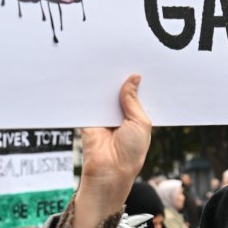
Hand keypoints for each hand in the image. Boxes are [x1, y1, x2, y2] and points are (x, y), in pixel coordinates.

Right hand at [68, 75, 150, 227]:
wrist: (109, 171)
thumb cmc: (131, 152)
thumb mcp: (140, 123)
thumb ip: (133, 100)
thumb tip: (134, 78)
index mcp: (135, 116)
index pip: (135, 94)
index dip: (136, 81)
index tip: (138, 62)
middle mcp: (119, 114)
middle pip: (117, 91)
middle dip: (118, 78)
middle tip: (120, 56)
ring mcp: (102, 116)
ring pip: (102, 94)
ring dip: (103, 83)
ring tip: (106, 61)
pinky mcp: (87, 118)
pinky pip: (87, 101)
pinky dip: (88, 91)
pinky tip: (91, 76)